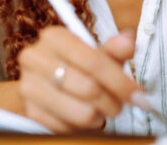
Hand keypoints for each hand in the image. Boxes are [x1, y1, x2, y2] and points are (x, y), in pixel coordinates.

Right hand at [17, 27, 138, 132]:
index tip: (137, 95)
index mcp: (54, 37)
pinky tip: (84, 116)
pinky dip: (83, 128)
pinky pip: (69, 129)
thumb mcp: (95, 54)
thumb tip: (129, 41)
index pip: (93, 61)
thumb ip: (114, 50)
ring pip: (83, 113)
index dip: (120, 81)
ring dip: (100, 116)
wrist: (44, 85)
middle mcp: (35, 58)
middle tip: (120, 105)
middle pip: (89, 89)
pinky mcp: (30, 112)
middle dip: (113, 102)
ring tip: (102, 110)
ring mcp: (29, 86)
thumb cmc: (76, 66)